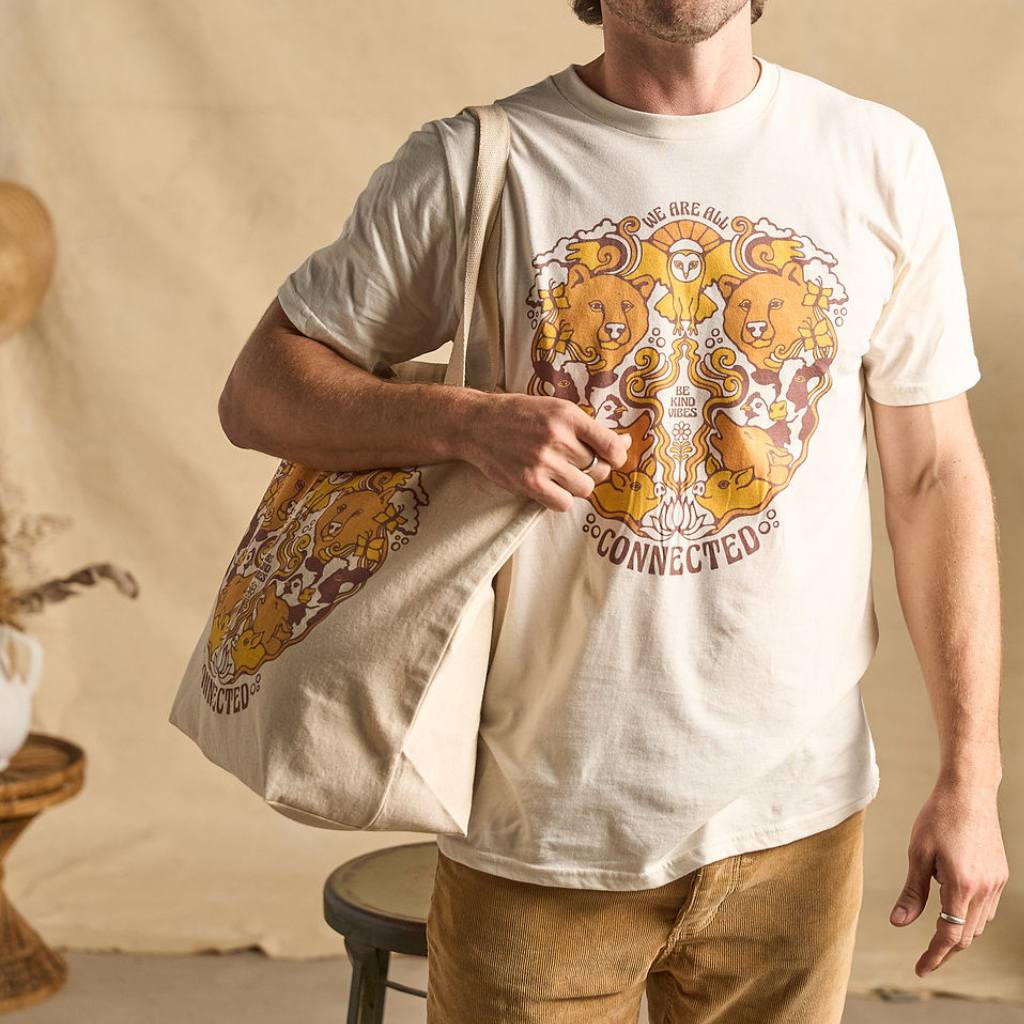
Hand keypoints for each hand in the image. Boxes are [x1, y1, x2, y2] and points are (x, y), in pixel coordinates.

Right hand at [460, 392, 629, 510]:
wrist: (477, 424)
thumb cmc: (519, 415)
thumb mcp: (554, 408)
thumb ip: (587, 427)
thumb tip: (624, 444)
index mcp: (567, 415)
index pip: (611, 446)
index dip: (618, 456)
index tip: (613, 457)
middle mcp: (556, 438)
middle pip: (598, 469)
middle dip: (593, 469)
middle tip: (578, 463)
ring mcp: (542, 462)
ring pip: (584, 488)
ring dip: (577, 484)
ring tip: (562, 474)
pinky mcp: (528, 483)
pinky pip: (563, 503)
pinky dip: (561, 498)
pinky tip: (551, 486)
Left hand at [890, 779, 1008, 976]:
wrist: (968, 792)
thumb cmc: (938, 817)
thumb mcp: (918, 854)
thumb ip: (912, 893)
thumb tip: (899, 923)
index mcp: (962, 886)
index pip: (949, 935)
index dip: (934, 956)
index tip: (920, 969)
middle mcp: (985, 889)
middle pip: (966, 935)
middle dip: (945, 950)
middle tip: (925, 959)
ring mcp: (996, 883)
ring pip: (978, 924)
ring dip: (959, 934)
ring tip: (937, 937)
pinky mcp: (1000, 875)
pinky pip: (986, 908)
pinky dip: (970, 917)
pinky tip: (954, 910)